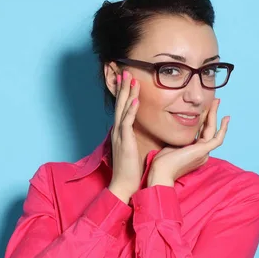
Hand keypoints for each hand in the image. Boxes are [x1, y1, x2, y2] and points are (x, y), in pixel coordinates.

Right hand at [108, 70, 141, 203]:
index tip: (127, 81)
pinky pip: (127, 122)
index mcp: (121, 132)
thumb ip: (135, 138)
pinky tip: (136, 100)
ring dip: (127, 93)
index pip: (122, 109)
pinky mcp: (124, 142)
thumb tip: (140, 132)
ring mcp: (120, 135)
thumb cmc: (131, 170)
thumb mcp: (133, 149)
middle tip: (125, 71)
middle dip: (123, 87)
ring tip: (130, 79)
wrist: (124, 185)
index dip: (124, 94)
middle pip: (120, 104)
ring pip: (123, 109)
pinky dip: (131, 110)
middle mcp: (118, 131)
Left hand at [147, 98, 229, 186]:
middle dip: (212, 114)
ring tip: (217, 102)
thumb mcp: (171, 145)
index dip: (205, 120)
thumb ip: (178, 138)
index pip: (202, 133)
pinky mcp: (203, 151)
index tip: (205, 109)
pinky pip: (217, 138)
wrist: (161, 172)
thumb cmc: (162, 162)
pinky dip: (223, 128)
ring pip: (213, 131)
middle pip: (210, 130)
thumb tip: (176, 129)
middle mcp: (202, 153)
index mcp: (194, 153)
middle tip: (216, 101)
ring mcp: (204, 153)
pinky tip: (225, 118)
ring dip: (215, 115)